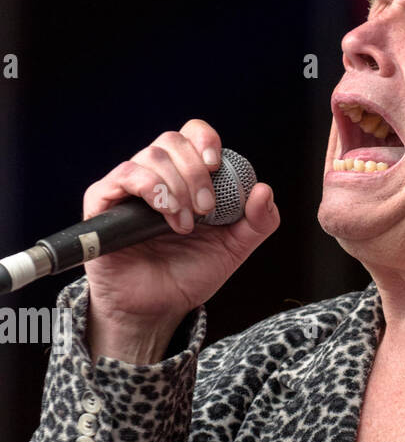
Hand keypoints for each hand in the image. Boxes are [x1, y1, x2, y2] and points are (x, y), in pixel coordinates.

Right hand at [83, 118, 279, 361]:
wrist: (158, 307)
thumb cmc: (188, 274)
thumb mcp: (233, 249)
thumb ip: (257, 222)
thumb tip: (264, 190)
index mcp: (185, 178)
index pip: (191, 134)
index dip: (205, 140)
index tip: (217, 166)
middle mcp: (155, 176)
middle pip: (172, 141)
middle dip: (196, 173)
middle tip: (206, 209)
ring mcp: (128, 187)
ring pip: (151, 156)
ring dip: (177, 188)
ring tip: (185, 225)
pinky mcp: (103, 201)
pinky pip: (124, 175)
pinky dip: (152, 189)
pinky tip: (166, 215)